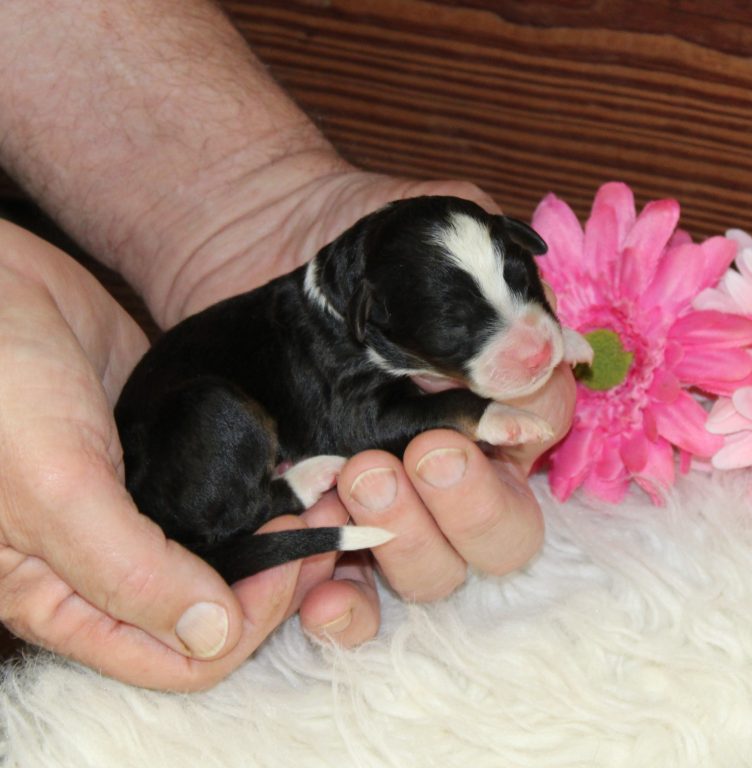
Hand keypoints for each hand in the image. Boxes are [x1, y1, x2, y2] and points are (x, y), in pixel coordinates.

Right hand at [0, 221, 353, 689]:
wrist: (3, 287)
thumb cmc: (2, 385)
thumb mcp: (51, 489)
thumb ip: (127, 572)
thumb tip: (213, 637)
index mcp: (66, 598)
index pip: (176, 658)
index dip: (243, 625)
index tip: (288, 562)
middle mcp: (113, 565)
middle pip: (217, 612)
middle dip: (278, 581)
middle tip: (327, 527)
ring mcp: (150, 510)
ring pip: (234, 555)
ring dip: (284, 537)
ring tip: (328, 496)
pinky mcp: (176, 459)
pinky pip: (235, 494)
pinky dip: (272, 491)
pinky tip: (305, 468)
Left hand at [150, 156, 575, 644]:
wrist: (262, 255)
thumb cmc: (358, 254)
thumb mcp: (435, 236)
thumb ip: (487, 285)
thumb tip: (529, 359)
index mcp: (500, 399)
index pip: (543, 436)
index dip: (527, 427)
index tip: (483, 405)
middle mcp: (459, 466)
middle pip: (507, 533)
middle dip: (473, 505)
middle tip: (423, 456)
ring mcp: (395, 508)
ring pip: (440, 574)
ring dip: (412, 542)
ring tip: (356, 480)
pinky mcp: (329, 535)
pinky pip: (361, 607)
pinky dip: (352, 616)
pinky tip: (322, 596)